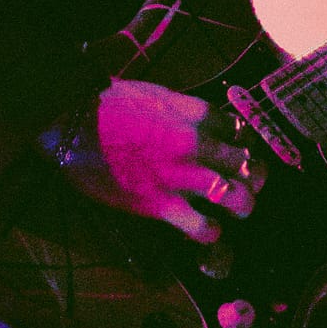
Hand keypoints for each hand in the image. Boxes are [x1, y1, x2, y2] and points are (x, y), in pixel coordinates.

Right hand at [62, 79, 263, 244]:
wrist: (73, 121)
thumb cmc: (108, 104)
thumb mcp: (156, 94)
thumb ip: (183, 109)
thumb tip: (198, 120)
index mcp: (196, 115)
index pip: (238, 131)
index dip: (240, 143)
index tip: (234, 151)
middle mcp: (197, 144)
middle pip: (247, 164)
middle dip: (253, 177)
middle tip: (247, 184)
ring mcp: (181, 176)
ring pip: (237, 197)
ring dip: (242, 205)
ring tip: (237, 210)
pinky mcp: (161, 204)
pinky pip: (202, 227)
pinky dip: (211, 233)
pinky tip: (209, 232)